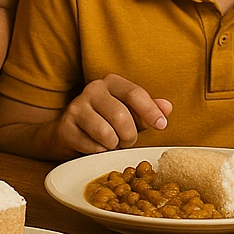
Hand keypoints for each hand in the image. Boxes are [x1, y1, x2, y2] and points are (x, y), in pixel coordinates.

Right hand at [54, 75, 172, 154]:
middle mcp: (93, 89)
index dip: (151, 111)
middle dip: (129, 136)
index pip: (135, 93)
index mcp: (112, 82)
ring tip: (111, 143)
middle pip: (121, 116)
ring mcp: (76, 106)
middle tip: (126, 140)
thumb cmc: (106, 121)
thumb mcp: (130, 114)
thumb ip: (148, 111)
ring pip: (106, 133)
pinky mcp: (66, 126)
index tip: (162, 125)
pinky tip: (95, 146)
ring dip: (114, 145)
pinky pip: (92, 146)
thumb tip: (168, 107)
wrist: (70, 131)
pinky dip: (99, 152)